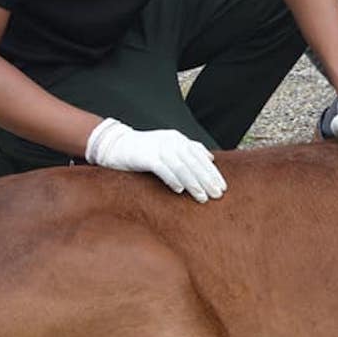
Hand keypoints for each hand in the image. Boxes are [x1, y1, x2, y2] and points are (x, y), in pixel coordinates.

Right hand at [85, 118, 225, 203]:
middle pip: (194, 163)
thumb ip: (189, 150)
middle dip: (208, 180)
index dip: (213, 172)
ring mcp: (158, 147)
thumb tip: (210, 158)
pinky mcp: (146, 156)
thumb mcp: (169, 146)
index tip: (222, 187)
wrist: (114, 145)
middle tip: (217, 195)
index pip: (201, 157)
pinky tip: (180, 191)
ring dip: (193, 183)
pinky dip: (173, 179)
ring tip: (202, 197)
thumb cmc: (144, 150)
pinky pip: (163, 169)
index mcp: (179, 139)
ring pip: (182, 167)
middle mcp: (171, 141)